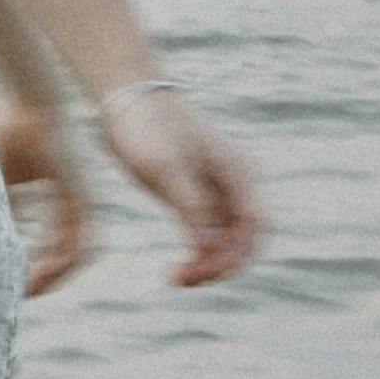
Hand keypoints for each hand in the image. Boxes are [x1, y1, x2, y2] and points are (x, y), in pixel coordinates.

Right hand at [0, 100, 91, 296]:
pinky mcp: (83, 198)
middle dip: (43, 277)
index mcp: (58, 198)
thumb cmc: (7, 130)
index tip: (11, 279)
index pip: (52, 243)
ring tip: (27, 287)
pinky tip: (37, 271)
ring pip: (76, 256)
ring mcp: (82, 202)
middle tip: (19, 291)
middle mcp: (73, 204)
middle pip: (65, 254)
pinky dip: (59, 262)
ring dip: (53, 276)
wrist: (29, 102)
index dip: (32, 265)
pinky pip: (80, 243)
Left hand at [99, 92, 265, 285]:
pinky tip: (176, 264)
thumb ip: (190, 207)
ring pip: (224, 239)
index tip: (201, 270)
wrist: (125, 99)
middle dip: (220, 264)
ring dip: (208, 262)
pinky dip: (196, 251)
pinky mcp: (192, 194)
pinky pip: (205, 232)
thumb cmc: (147, 126)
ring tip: (176, 277)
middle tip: (182, 280)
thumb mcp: (166, 167)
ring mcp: (213, 189)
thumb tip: (208, 248)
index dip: (236, 254)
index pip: (254, 226)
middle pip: (243, 237)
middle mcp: (232, 183)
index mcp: (236, 173)